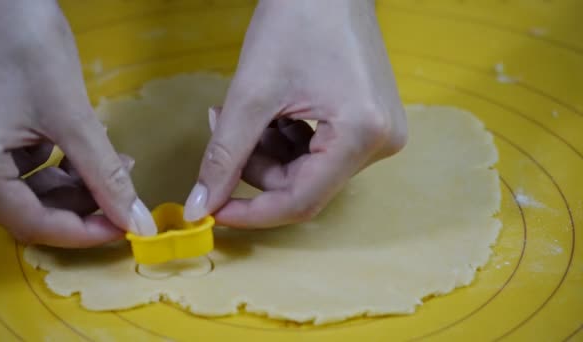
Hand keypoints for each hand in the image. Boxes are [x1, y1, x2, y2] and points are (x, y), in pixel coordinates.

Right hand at [0, 0, 155, 246]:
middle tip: (128, 196)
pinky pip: (33, 165)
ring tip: (120, 166)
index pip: (33, 225)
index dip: (84, 233)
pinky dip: (67, 165)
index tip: (127, 229)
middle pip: (34, 211)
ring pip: (36, 190)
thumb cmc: (24, 44)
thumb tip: (134, 219)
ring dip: (81, 185)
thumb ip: (103, 172)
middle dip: (86, 206)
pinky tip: (95, 150)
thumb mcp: (69, 114)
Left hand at [184, 0, 406, 226]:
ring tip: (241, 112)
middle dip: (255, 167)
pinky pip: (320, 151)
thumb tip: (202, 205)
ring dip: (268, 151)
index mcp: (363, 135)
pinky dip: (286, 139)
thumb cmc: (297, 18)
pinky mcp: (369, 123)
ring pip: (307, 170)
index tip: (215, 210)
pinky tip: (270, 111)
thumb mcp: (252, 93)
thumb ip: (224, 156)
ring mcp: (379, 133)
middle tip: (222, 131)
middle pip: (303, 186)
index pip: (301, 202)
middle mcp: (382, 142)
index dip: (252, 212)